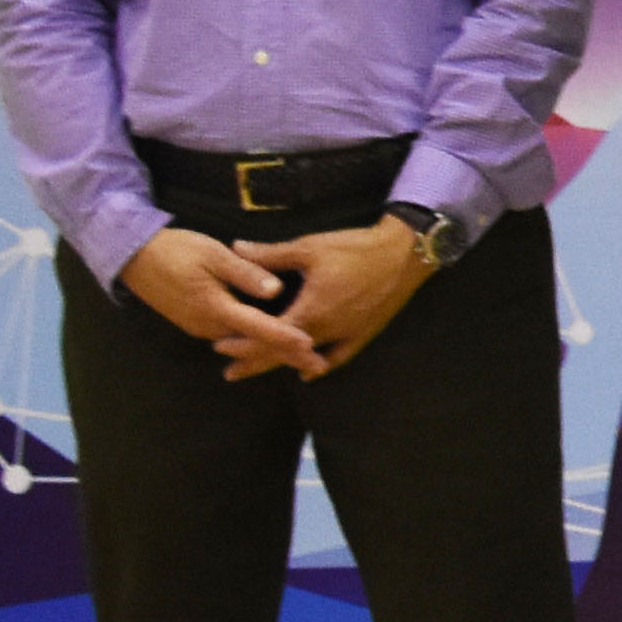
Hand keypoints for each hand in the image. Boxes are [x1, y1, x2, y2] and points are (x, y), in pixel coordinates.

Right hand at [122, 222, 324, 379]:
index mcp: (215, 308)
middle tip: (318, 365)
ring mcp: (200, 326)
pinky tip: (269, 342)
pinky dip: (253, 342)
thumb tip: (276, 291)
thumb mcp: (213, 255)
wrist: (134, 257)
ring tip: (301, 357)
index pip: (258, 328)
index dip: (285, 338)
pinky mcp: (197, 322)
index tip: (310, 347)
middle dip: (285, 353)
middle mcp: (208, 325)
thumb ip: (245, 273)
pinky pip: (231, 336)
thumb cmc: (177, 250)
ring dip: (270, 350)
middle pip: (253, 343)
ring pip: (242, 342)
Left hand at [233, 214, 432, 372]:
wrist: (403, 254)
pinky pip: (338, 357)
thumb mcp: (309, 248)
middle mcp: (325, 331)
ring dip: (282, 364)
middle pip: (282, 354)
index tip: (218, 347)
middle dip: (254, 362)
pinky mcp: (364, 333)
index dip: (241, 344)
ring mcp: (346, 335)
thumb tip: (235, 249)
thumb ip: (270, 254)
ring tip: (261, 371)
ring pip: (306, 358)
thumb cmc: (354, 249)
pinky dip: (320, 365)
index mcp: (309, 311)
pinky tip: (310, 373)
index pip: (266, 336)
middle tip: (229, 372)